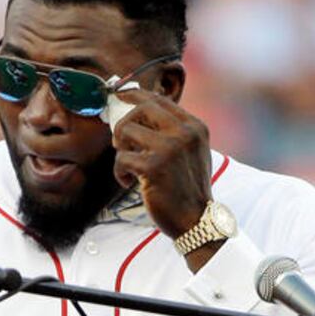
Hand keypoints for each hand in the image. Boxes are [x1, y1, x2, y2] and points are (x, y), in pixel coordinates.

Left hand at [111, 89, 212, 239]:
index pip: (159, 99)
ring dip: (120, 149)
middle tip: (120, 142)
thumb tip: (138, 112)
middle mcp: (185, 133)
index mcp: (195, 126)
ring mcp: (170, 148)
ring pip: (126, 130)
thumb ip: (172, 131)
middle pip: (141, 108)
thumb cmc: (187, 187)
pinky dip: (120, 171)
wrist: (196, 220)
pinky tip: (129, 182)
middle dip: (123, 122)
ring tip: (128, 166)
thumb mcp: (190, 151)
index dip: (134, 95)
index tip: (118, 95)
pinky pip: (121, 158)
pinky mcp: (153, 167)